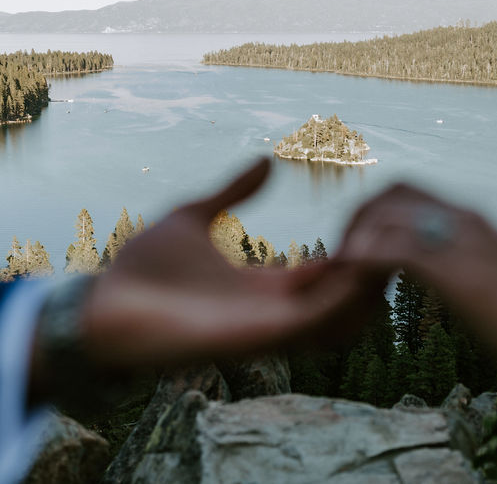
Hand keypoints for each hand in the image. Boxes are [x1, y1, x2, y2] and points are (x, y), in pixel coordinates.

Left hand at [76, 158, 386, 370]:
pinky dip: (343, 298)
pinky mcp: (255, 336)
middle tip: (396, 238)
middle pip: (346, 305)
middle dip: (374, 276)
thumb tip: (266, 161)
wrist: (100, 306)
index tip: (375, 223)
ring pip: (342, 320)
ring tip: (384, 248)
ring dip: (366, 289)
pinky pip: (316, 323)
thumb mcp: (192, 216)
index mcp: (261, 286)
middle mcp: (272, 310)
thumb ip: (233, 193)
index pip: (328, 279)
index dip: (354, 254)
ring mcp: (267, 326)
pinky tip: (355, 262)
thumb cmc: (138, 270)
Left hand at [339, 183, 496, 382]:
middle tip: (341, 260)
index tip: (359, 248)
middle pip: (389, 194)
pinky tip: (359, 291)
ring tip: (343, 278)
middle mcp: (466, 220)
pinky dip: (366, 264)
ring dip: (355, 244)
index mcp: (473, 219)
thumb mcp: (495, 280)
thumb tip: (446, 275)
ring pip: (385, 218)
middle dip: (356, 221)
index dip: (373, 213)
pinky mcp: (461, 275)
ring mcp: (463, 244)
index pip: (407, 191)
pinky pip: (394, 251)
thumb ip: (467, 266)